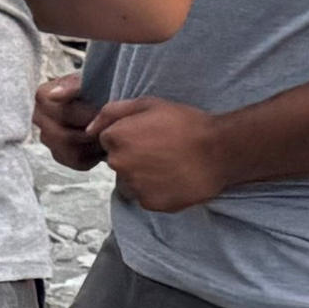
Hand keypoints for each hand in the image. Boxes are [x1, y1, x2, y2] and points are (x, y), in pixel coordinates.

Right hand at [33, 74, 105, 171]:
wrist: (108, 102)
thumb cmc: (100, 88)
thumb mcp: (92, 80)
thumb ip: (75, 85)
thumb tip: (54, 95)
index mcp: (43, 96)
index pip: (64, 114)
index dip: (88, 115)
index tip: (105, 111)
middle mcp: (39, 118)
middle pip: (64, 136)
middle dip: (91, 132)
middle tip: (111, 125)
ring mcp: (47, 138)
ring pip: (69, 150)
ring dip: (93, 143)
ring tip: (108, 132)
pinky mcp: (59, 155)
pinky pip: (76, 161)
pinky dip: (93, 154)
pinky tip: (102, 141)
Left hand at [88, 97, 233, 215]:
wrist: (220, 150)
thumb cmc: (186, 123)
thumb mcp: (148, 104)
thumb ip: (112, 112)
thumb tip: (88, 130)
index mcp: (115, 138)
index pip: (109, 141)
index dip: (130, 137)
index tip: (151, 136)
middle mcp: (118, 164)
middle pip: (118, 162)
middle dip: (134, 157)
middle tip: (163, 151)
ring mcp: (133, 185)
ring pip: (130, 182)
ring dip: (144, 176)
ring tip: (170, 165)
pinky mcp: (149, 203)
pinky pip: (146, 197)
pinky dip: (157, 191)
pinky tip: (174, 179)